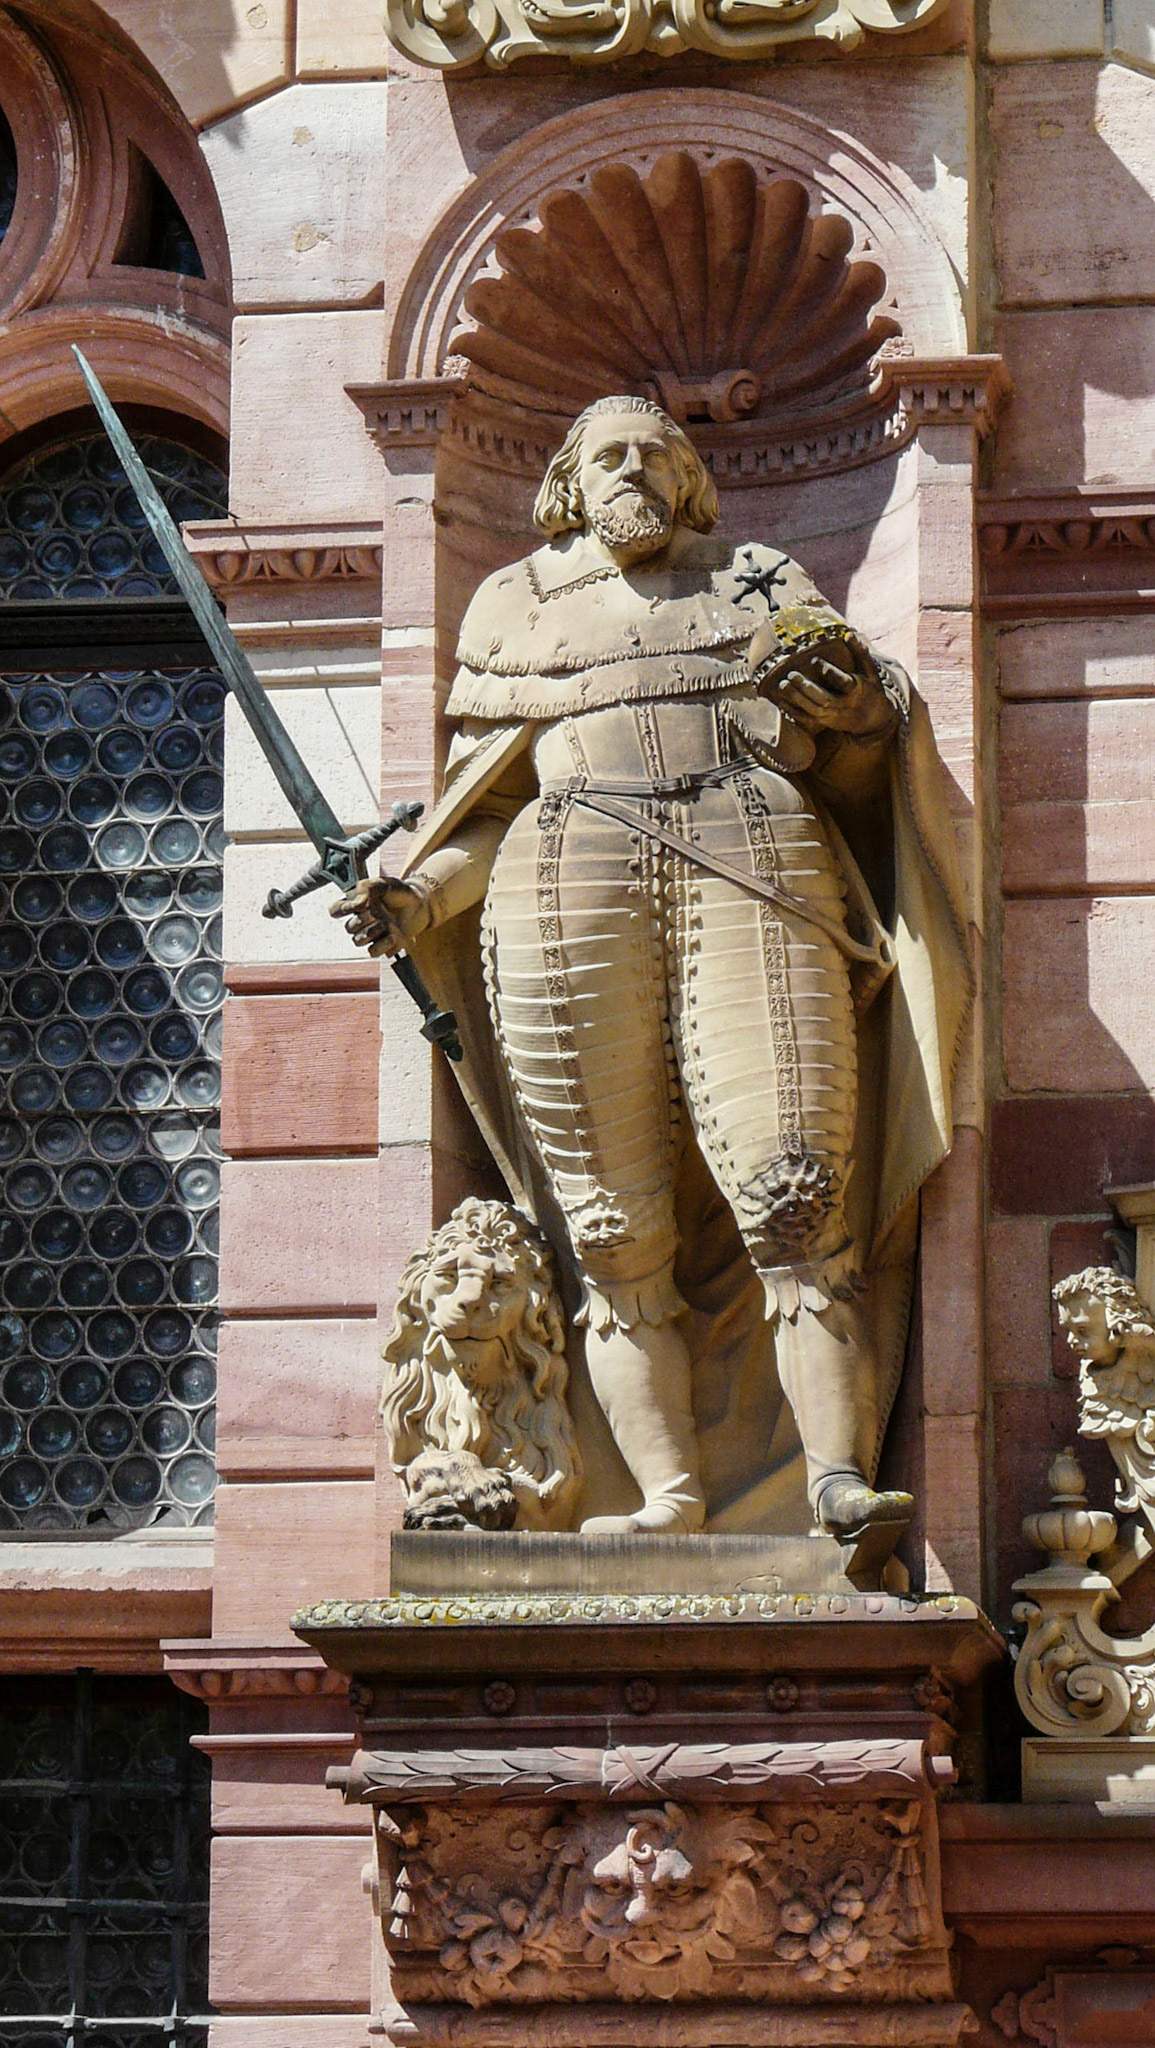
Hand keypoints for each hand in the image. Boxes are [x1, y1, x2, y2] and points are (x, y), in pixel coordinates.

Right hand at [330, 874, 431, 956]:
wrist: (420, 903)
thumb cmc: (399, 892)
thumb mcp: (383, 884)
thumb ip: (367, 890)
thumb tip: (356, 905)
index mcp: (356, 904)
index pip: (335, 910)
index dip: (340, 910)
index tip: (354, 906)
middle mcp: (361, 920)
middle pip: (349, 928)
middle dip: (362, 921)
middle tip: (378, 913)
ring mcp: (371, 934)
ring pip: (358, 941)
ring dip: (372, 932)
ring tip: (387, 924)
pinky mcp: (383, 945)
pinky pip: (373, 952)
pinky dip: (382, 945)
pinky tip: (393, 935)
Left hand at [767, 638, 893, 738]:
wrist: (874, 719)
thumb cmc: (870, 689)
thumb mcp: (870, 671)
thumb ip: (859, 652)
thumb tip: (848, 633)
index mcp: (856, 690)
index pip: (842, 682)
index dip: (828, 672)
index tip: (814, 660)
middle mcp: (844, 704)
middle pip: (824, 699)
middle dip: (806, 688)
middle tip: (791, 674)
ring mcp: (834, 715)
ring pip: (812, 710)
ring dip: (796, 699)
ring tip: (783, 685)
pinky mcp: (825, 722)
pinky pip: (807, 719)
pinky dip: (793, 711)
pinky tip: (781, 700)